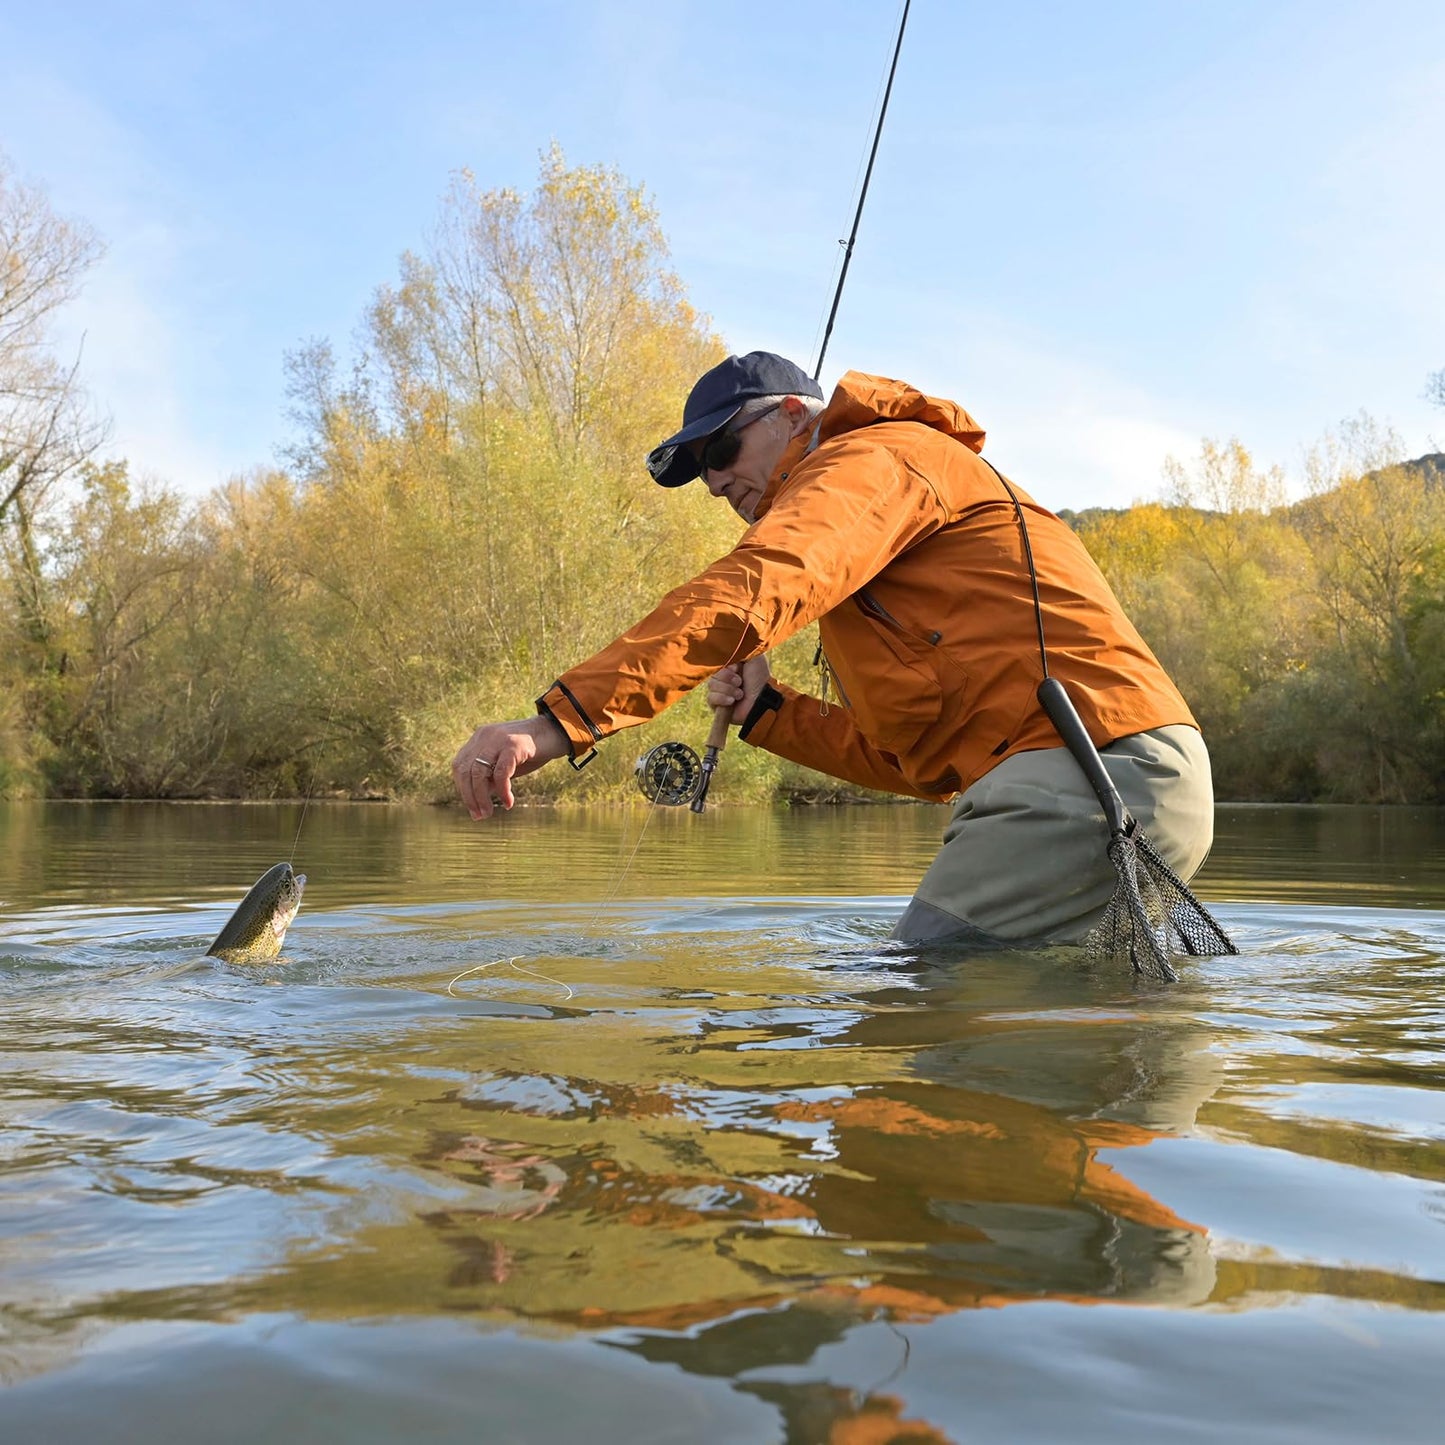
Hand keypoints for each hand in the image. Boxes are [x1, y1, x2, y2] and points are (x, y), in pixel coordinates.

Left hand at [451, 714, 568, 819]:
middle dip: (470, 797)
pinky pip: (501, 773)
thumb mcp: (506, 765)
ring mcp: (498, 738)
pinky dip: (503, 791)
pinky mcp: (513, 745)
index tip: (473, 808)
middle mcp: (485, 736)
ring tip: (489, 813)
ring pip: (478, 773)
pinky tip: (508, 803)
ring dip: (482, 797)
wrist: (556, 732)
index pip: (459, 766)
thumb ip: (490, 777)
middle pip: (466, 770)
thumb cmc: (531, 751)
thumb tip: (476, 802)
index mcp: (480, 738)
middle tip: (480, 816)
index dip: (462, 789)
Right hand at [706, 655, 772, 725]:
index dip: (725, 666)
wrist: (763, 699)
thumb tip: (727, 644)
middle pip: (713, 674)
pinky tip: (732, 701)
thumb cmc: (760, 678)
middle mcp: (724, 679)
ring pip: (711, 686)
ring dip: (727, 689)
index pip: (716, 663)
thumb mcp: (754, 657)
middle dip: (727, 678)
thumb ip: (741, 648)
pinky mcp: (717, 705)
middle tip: (740, 682)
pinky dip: (722, 698)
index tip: (737, 668)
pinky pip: (711, 698)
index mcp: (730, 667)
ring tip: (740, 694)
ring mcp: (720, 692)